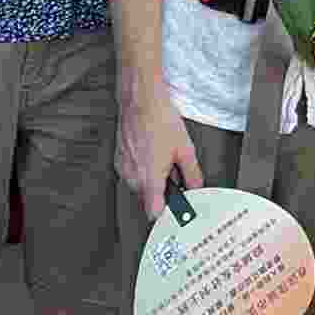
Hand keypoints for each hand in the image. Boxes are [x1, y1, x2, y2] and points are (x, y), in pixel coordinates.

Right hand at [116, 77, 201, 223]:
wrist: (141, 101)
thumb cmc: (160, 121)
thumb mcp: (185, 149)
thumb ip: (192, 174)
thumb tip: (196, 187)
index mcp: (150, 178)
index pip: (153, 213)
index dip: (166, 214)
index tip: (175, 210)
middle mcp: (133, 177)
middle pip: (148, 198)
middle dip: (162, 190)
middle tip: (174, 171)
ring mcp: (123, 169)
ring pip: (139, 185)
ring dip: (151, 178)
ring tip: (162, 156)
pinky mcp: (118, 160)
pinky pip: (132, 173)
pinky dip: (142, 168)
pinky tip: (151, 151)